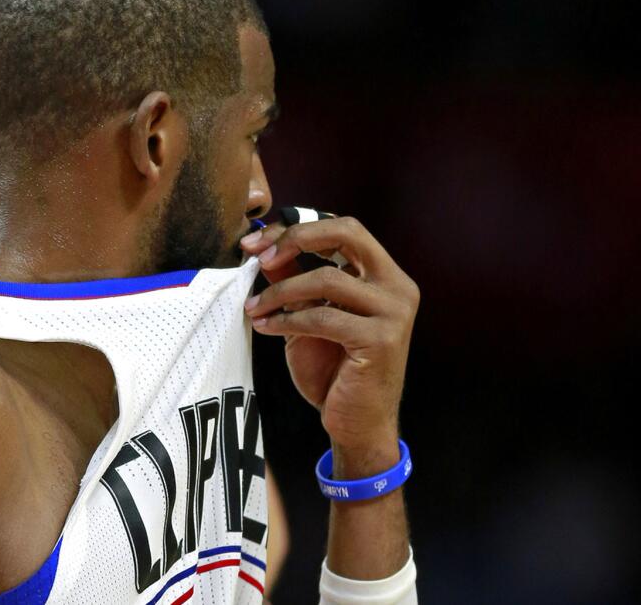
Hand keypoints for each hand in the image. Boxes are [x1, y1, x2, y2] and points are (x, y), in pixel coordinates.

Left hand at [240, 217, 418, 455]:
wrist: (357, 423)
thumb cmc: (334, 370)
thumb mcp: (309, 317)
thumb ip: (294, 281)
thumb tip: (263, 249)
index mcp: (385, 276)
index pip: (345, 228)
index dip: (298, 227)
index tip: (256, 243)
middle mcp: (398, 287)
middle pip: (347, 233)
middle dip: (296, 238)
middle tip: (257, 256)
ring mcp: (394, 313)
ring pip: (326, 278)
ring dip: (279, 291)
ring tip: (253, 308)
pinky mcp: (381, 340)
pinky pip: (322, 317)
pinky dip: (286, 320)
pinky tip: (266, 328)